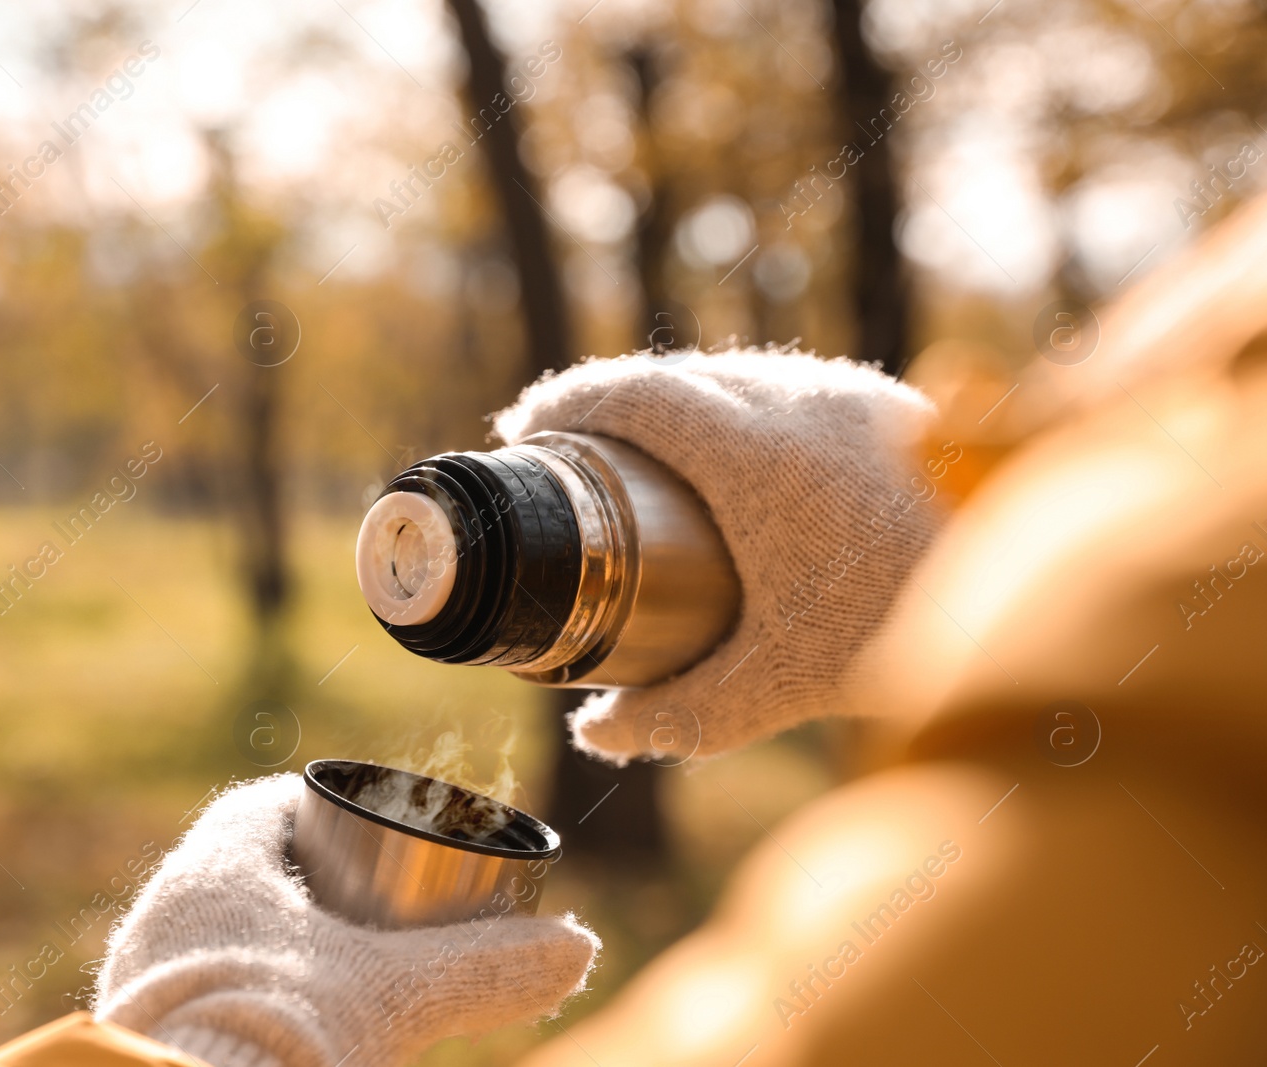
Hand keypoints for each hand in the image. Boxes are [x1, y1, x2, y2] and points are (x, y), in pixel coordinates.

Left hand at [95, 775, 598, 1066]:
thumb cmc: (286, 1037)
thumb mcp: (399, 997)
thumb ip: (486, 967)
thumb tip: (577, 948)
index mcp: (210, 871)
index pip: (257, 808)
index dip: (315, 810)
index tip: (363, 826)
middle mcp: (159, 916)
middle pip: (236, 873)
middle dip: (300, 885)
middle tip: (362, 909)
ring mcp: (139, 981)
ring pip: (211, 939)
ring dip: (267, 945)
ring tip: (331, 975)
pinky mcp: (140, 1036)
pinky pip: (193, 995)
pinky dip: (242, 998)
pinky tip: (284, 1030)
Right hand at [494, 348, 943, 762]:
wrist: (1044, 592)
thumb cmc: (907, 636)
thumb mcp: (779, 685)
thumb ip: (681, 716)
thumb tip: (598, 732)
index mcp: (758, 452)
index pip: (636, 393)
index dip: (569, 401)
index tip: (527, 426)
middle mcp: (801, 400)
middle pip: (677, 378)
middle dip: (613, 404)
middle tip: (571, 450)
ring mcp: (851, 394)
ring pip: (735, 375)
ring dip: (677, 402)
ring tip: (643, 452)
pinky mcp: (886, 405)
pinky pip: (784, 386)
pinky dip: (735, 407)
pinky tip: (734, 452)